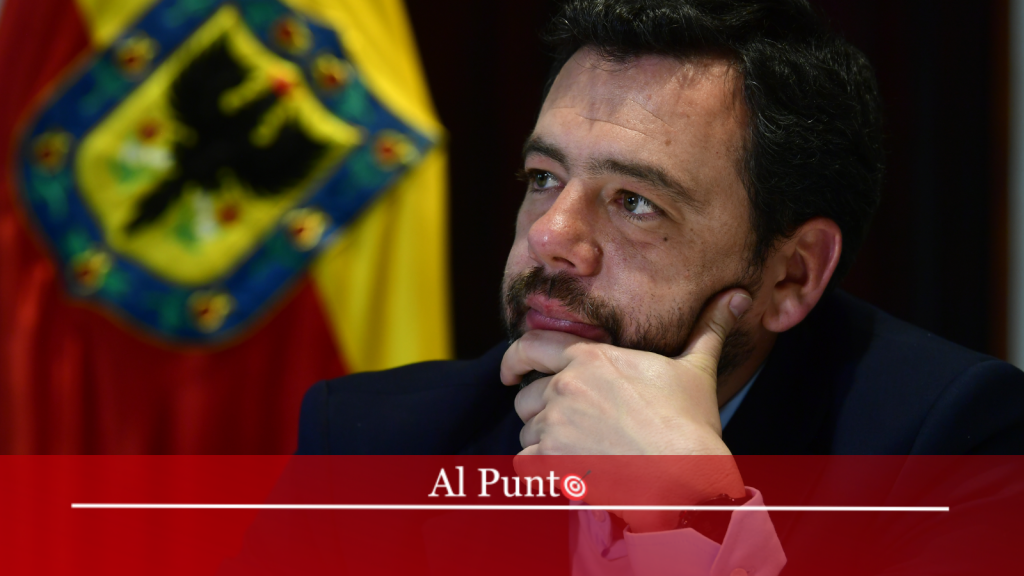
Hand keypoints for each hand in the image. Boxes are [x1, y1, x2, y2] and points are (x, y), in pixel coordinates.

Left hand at [501, 289, 751, 530]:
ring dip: (543, 443)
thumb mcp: (697, 369)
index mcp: (589, 358)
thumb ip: (708, 329)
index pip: (529, 346)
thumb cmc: (690, 423)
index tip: (511, 372)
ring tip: (579, 451)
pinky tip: (565, 473)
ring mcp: (556, 425)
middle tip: (567, 424)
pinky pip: (524, 465)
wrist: (684, 478)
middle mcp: (565, 387)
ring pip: (526, 432)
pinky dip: (538, 471)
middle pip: (525, 396)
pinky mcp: (553, 462)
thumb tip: (738, 296)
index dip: (514, 359)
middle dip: (539, 410)